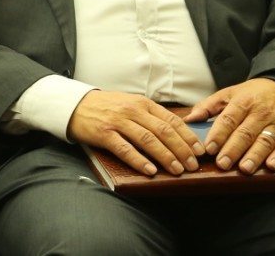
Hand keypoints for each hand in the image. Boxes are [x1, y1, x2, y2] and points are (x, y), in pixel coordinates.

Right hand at [68, 90, 203, 176]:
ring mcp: (118, 122)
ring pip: (148, 140)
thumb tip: (177, 133)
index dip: (188, 136)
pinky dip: (139, 160)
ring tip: (177, 170)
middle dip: (182, 150)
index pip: (172, 120)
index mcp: (142, 103)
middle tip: (192, 165)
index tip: (199, 151)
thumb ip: (151, 115)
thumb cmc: (106, 107)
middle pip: (163, 132)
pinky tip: (150, 170)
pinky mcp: (104, 134)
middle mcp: (132, 111)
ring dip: (165, 156)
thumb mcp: (130, 103)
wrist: (75, 104)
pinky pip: (125, 149)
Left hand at [187, 78, 274, 173]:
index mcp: (242, 102)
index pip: (228, 119)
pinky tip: (271, 166)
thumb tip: (189, 119)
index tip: (209, 148)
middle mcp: (260, 113)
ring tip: (244, 168)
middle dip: (233, 150)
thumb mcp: (228, 94)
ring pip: (265, 141)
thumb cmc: (251, 94)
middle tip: (222, 164)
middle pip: (245, 133)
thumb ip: (208, 107)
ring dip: (254, 156)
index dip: (218, 134)